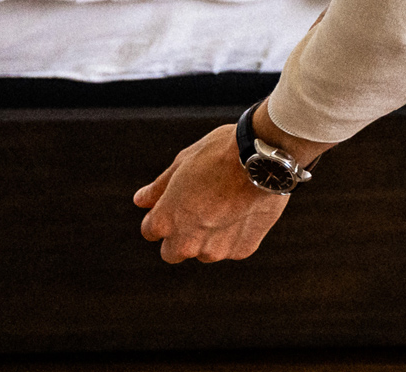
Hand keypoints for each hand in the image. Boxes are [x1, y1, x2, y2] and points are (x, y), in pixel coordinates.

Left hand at [134, 122, 289, 263]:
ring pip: (206, 251)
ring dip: (211, 236)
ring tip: (229, 205)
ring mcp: (216, 250)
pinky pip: (233, 248)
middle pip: (173, 252)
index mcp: (165, 220)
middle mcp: (186, 242)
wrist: (263, 157)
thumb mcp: (182, 162)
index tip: (177, 203)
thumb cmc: (220, 153)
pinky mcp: (242, 250)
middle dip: (182, 236)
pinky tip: (245, 209)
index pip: (151, 231)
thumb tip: (141, 200)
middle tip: (201, 209)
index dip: (161, 215)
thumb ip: (159, 188)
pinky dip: (237, 235)